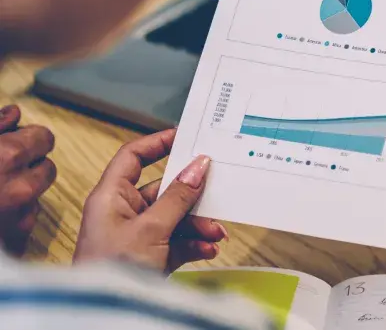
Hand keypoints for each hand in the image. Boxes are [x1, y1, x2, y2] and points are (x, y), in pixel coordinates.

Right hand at [0, 104, 55, 255]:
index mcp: (8, 156)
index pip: (45, 138)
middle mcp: (21, 187)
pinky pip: (24, 222)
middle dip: (28, 167)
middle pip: (47, 168)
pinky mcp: (16, 242)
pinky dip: (11, 218)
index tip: (16, 143)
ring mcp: (19, 217)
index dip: (28, 139)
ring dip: (20, 193)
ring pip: (35, 196)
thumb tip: (14, 114)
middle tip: (1, 170)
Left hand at [76, 129, 225, 272]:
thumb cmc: (112, 268)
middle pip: (163, 190)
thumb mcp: (152, 228)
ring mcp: (135, 236)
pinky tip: (208, 249)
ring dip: (198, 224)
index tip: (187, 136)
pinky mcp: (147, 257)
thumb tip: (199, 166)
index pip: (132, 157)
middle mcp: (122, 212)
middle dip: (192, 197)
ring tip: (216, 233)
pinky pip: (176, 241)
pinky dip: (193, 244)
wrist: (105, 315)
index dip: (158, 143)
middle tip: (216, 193)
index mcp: (111, 197)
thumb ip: (178, 196)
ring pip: (174, 218)